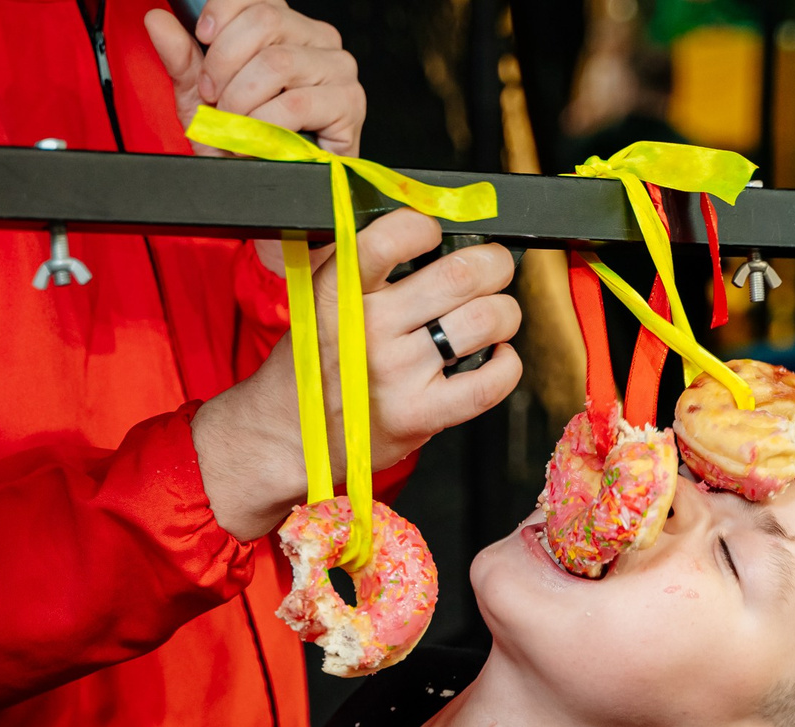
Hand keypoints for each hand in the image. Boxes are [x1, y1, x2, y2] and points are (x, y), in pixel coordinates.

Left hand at [145, 1, 362, 157]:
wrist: (270, 196)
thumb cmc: (246, 145)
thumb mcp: (203, 98)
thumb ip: (182, 58)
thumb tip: (157, 19)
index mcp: (286, 25)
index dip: (221, 15)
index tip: (203, 43)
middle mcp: (316, 39)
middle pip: (264, 21)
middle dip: (225, 65)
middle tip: (216, 100)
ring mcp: (338, 69)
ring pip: (277, 63)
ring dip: (243, 101)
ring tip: (236, 127)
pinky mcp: (349, 104)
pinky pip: (295, 103)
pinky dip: (266, 126)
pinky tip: (258, 141)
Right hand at [192, 210, 522, 539]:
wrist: (286, 435)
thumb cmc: (312, 364)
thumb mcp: (316, 299)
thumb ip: (359, 263)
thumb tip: (424, 223)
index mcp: (338, 292)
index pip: (394, 236)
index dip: (429, 227)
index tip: (436, 234)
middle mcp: (368, 330)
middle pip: (461, 274)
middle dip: (493, 264)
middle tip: (493, 268)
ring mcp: (397, 375)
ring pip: (486, 320)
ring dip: (505, 312)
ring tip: (494, 316)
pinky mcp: (420, 416)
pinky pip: (490, 381)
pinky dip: (507, 363)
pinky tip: (494, 356)